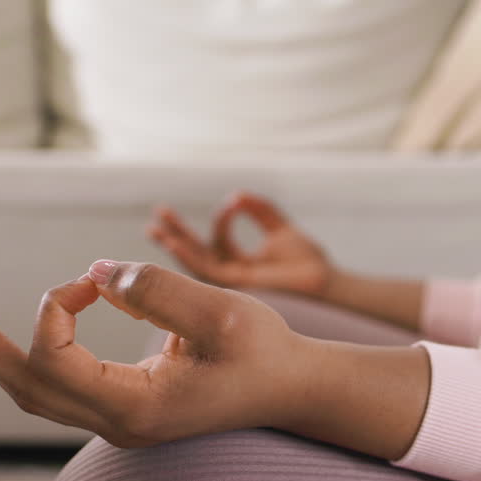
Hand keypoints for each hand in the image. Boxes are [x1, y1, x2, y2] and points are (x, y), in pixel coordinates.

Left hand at [0, 260, 311, 448]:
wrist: (294, 391)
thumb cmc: (265, 353)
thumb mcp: (224, 315)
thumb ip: (159, 291)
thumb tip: (98, 273)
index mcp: (135, 409)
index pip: (54, 362)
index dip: (56, 309)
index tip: (93, 279)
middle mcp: (117, 423)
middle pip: (24, 387)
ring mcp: (119, 419)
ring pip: (37, 390)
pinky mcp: (126, 406)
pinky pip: (63, 381)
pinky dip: (41, 347)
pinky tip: (52, 312)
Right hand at [147, 191, 333, 297]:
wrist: (324, 280)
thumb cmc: (308, 260)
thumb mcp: (281, 228)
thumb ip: (260, 209)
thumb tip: (236, 194)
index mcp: (241, 262)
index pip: (218, 240)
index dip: (222, 218)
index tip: (235, 202)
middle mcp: (232, 274)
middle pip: (197, 253)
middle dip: (177, 234)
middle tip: (157, 215)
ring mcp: (232, 282)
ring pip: (195, 265)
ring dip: (175, 246)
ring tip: (156, 230)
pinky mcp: (235, 286)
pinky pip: (205, 273)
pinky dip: (189, 257)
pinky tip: (175, 244)